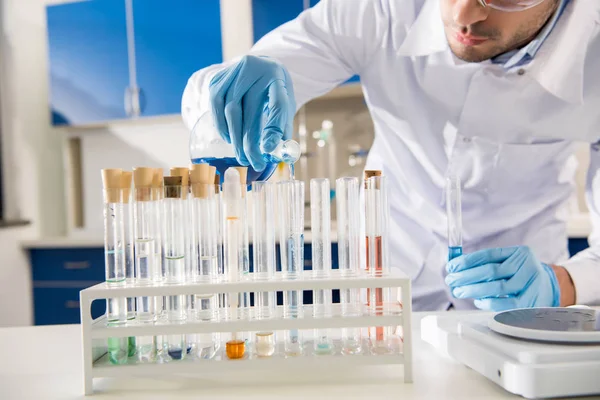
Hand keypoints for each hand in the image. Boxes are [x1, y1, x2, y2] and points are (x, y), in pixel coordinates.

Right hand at [209, 55, 295, 171]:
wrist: (259, 66)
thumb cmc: (274, 91)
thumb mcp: (286, 105)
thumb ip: (282, 127)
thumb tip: (278, 154)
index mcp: (278, 77)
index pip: (278, 103)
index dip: (274, 128)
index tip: (269, 150)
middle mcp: (256, 69)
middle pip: (250, 110)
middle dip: (249, 141)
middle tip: (252, 162)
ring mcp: (234, 71)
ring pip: (230, 109)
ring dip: (234, 136)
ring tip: (241, 154)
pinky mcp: (218, 77)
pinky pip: (215, 104)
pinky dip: (221, 124)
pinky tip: (228, 137)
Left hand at [445, 246, 560, 310]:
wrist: (550, 287)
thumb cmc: (521, 275)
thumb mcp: (508, 262)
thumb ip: (486, 263)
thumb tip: (456, 268)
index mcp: (519, 252)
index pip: (488, 255)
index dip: (466, 261)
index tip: (451, 266)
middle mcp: (527, 265)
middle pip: (491, 271)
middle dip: (466, 276)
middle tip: (451, 280)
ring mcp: (531, 284)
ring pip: (498, 287)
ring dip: (474, 290)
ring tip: (459, 291)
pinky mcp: (531, 301)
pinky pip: (506, 304)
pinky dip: (488, 303)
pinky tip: (478, 301)